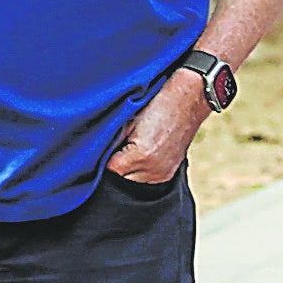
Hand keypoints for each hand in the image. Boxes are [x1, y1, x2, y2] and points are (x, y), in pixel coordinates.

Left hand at [105, 67, 206, 184]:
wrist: (189, 98)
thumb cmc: (157, 103)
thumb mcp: (128, 118)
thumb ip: (111, 140)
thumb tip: (94, 154)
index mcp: (141, 155)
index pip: (108, 170)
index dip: (101, 160)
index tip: (100, 150)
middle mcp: (153, 170)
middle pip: (119, 181)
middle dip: (113, 168)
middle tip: (114, 150)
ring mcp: (162, 174)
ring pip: (131, 183)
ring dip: (125, 172)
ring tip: (127, 151)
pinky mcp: (168, 174)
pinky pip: (145, 180)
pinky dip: (138, 171)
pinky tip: (138, 156)